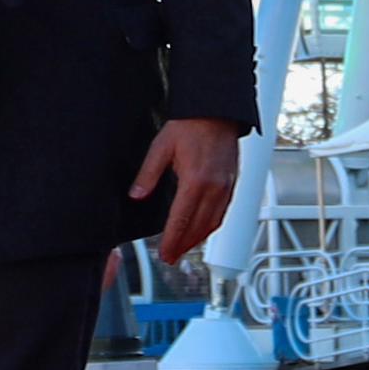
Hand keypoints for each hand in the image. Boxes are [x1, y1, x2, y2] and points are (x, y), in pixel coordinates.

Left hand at [136, 117, 244, 258]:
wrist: (217, 111)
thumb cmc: (191, 125)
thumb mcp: (161, 147)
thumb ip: (148, 174)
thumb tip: (136, 195)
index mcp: (196, 181)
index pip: (181, 220)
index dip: (172, 241)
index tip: (165, 254)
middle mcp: (214, 188)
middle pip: (198, 228)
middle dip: (183, 246)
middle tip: (171, 258)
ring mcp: (226, 187)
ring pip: (213, 224)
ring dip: (198, 240)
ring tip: (184, 249)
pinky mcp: (232, 184)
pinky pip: (223, 213)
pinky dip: (211, 227)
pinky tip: (202, 230)